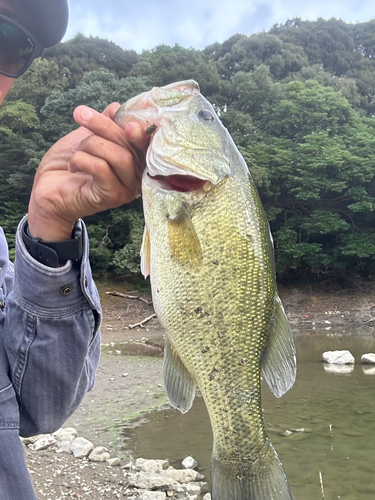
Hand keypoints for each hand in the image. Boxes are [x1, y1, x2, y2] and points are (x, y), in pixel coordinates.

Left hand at [28, 103, 148, 240]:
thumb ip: (107, 124)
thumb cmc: (68, 163)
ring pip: (120, 156)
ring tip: (73, 150)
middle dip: (103, 125)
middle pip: (130, 144)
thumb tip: (117, 108)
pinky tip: (72, 166)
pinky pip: (102, 168)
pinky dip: (82, 160)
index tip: (119, 114)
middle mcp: (136, 177)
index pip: (145, 140)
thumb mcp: (89, 136)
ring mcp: (126, 189)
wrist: (48, 189)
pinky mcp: (112, 197)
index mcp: (136, 160)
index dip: (137, 126)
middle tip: (80, 115)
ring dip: (91, 144)